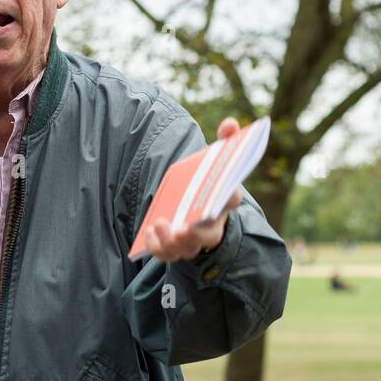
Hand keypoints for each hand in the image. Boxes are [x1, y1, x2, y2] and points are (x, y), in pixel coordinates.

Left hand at [142, 117, 243, 261]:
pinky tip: (149, 233)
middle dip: (198, 233)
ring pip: (186, 249)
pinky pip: (167, 255)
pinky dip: (157, 248)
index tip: (228, 193)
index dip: (230, 197)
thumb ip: (225, 141)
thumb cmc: (204, 183)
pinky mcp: (174, 249)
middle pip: (209, 236)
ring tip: (160, 224)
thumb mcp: (212, 161)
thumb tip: (230, 124)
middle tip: (185, 227)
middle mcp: (211, 227)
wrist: (193, 209)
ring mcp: (192, 242)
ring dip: (172, 241)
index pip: (231, 200)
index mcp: (223, 204)